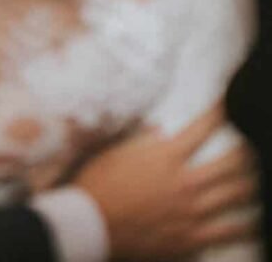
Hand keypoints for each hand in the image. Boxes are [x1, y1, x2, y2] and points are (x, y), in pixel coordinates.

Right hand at [75, 105, 259, 259]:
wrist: (88, 222)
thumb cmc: (96, 184)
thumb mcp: (114, 153)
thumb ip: (142, 140)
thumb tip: (159, 130)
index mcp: (165, 156)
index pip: (203, 127)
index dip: (219, 113)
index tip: (228, 106)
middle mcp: (185, 181)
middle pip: (233, 162)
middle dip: (247, 151)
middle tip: (251, 146)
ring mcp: (192, 210)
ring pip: (238, 194)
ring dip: (252, 183)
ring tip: (257, 178)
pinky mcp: (191, 237)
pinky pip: (230, 231)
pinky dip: (246, 225)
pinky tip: (253, 221)